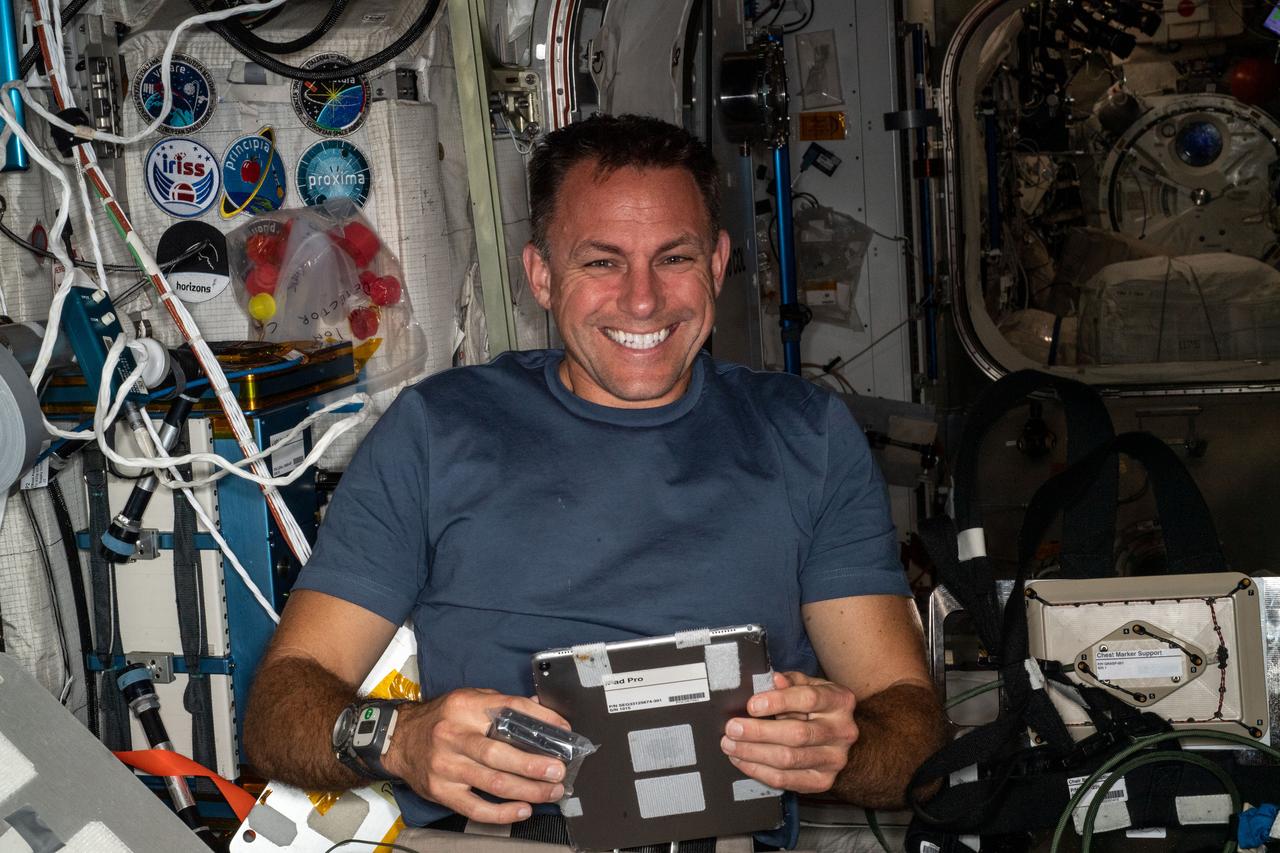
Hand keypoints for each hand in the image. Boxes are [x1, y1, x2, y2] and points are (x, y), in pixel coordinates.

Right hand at [383, 689, 569, 822]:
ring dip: (527, 789)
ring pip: (493, 783)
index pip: (510, 710)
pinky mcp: (442, 791)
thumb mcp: (469, 700)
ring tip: (550, 791)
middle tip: (558, 770)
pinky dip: (502, 812)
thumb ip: (502, 704)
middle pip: (500, 753)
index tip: (562, 730)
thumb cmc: (440, 719)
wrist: (398, 739)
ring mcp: (447, 766)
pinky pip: (476, 808)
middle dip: (535, 764)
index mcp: (465, 707)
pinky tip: (523, 809)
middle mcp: (454, 736)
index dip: (540, 721)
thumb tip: (539, 711)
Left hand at [720, 671, 857, 793]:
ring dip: (754, 753)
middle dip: (758, 732)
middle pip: (797, 734)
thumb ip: (791, 682)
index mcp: (840, 701)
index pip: (808, 699)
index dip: (778, 702)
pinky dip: (759, 771)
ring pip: (789, 759)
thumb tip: (774, 679)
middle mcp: (842, 731)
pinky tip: (743, 761)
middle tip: (732, 728)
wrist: (836, 734)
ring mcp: (834, 759)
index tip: (751, 705)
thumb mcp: (808, 685)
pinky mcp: (823, 781)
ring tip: (730, 745)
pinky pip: (786, 780)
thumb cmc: (816, 705)